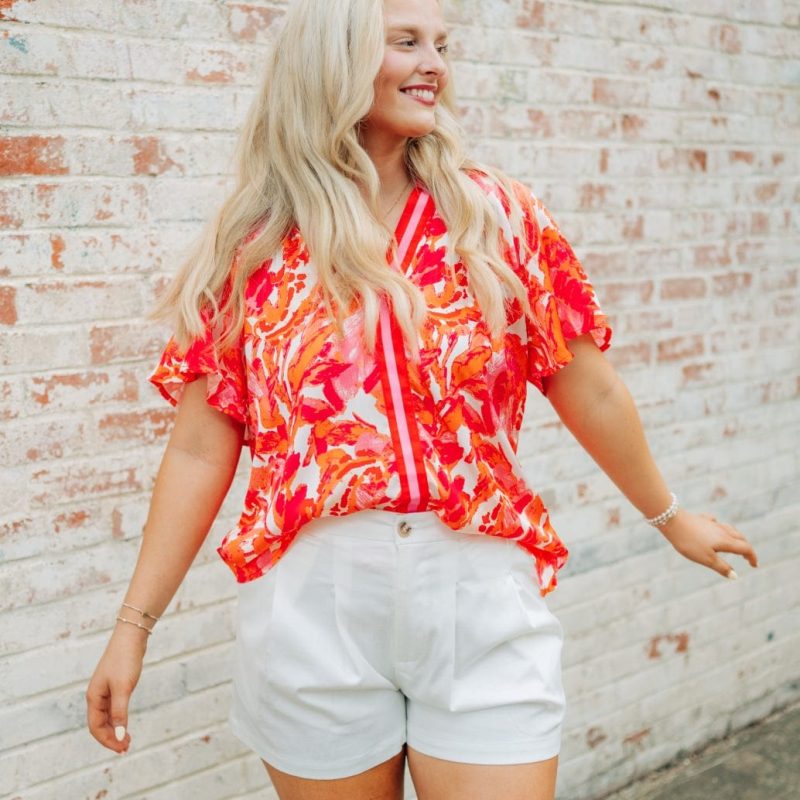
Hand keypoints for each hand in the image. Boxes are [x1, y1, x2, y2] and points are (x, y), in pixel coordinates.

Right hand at [86, 624, 148, 753]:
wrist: (131, 637)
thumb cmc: (125, 660)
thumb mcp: (123, 688)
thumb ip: (120, 712)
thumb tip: (119, 735)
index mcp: (93, 698)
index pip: (96, 727)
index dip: (107, 740)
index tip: (122, 749)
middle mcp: (96, 696)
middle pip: (99, 724)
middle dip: (111, 738)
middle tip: (126, 748)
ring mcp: (105, 690)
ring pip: (106, 717)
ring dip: (115, 729)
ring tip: (127, 740)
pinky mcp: (114, 685)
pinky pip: (112, 708)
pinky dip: (118, 718)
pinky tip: (125, 723)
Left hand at [656, 509, 758, 579]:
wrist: (672, 521)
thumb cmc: (689, 542)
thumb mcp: (706, 559)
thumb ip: (721, 567)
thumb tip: (735, 576)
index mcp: (726, 541)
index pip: (745, 548)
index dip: (752, 557)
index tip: (754, 565)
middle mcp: (722, 530)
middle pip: (740, 538)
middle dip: (745, 548)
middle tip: (746, 557)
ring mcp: (711, 524)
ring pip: (729, 529)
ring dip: (736, 537)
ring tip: (734, 544)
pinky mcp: (701, 520)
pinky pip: (715, 522)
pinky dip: (719, 527)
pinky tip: (715, 526)